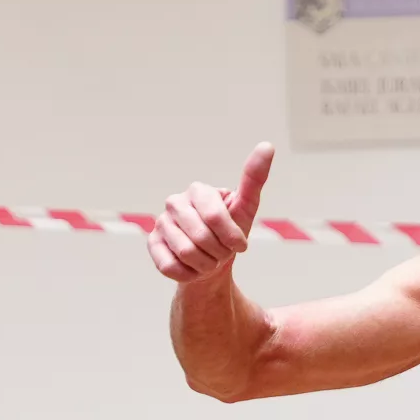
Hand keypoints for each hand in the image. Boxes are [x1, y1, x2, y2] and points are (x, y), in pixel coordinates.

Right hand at [148, 144, 271, 283]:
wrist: (211, 262)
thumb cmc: (229, 233)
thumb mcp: (246, 209)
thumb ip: (254, 179)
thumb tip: (267, 146)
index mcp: (198, 190)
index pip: (215, 216)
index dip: (232, 237)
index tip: (240, 245)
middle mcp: (175, 202)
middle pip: (201, 237)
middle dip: (219, 253)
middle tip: (222, 253)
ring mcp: (160, 223)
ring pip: (186, 253)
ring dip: (205, 265)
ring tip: (208, 260)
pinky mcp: (152, 244)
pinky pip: (170, 266)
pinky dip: (189, 274)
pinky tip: (193, 268)